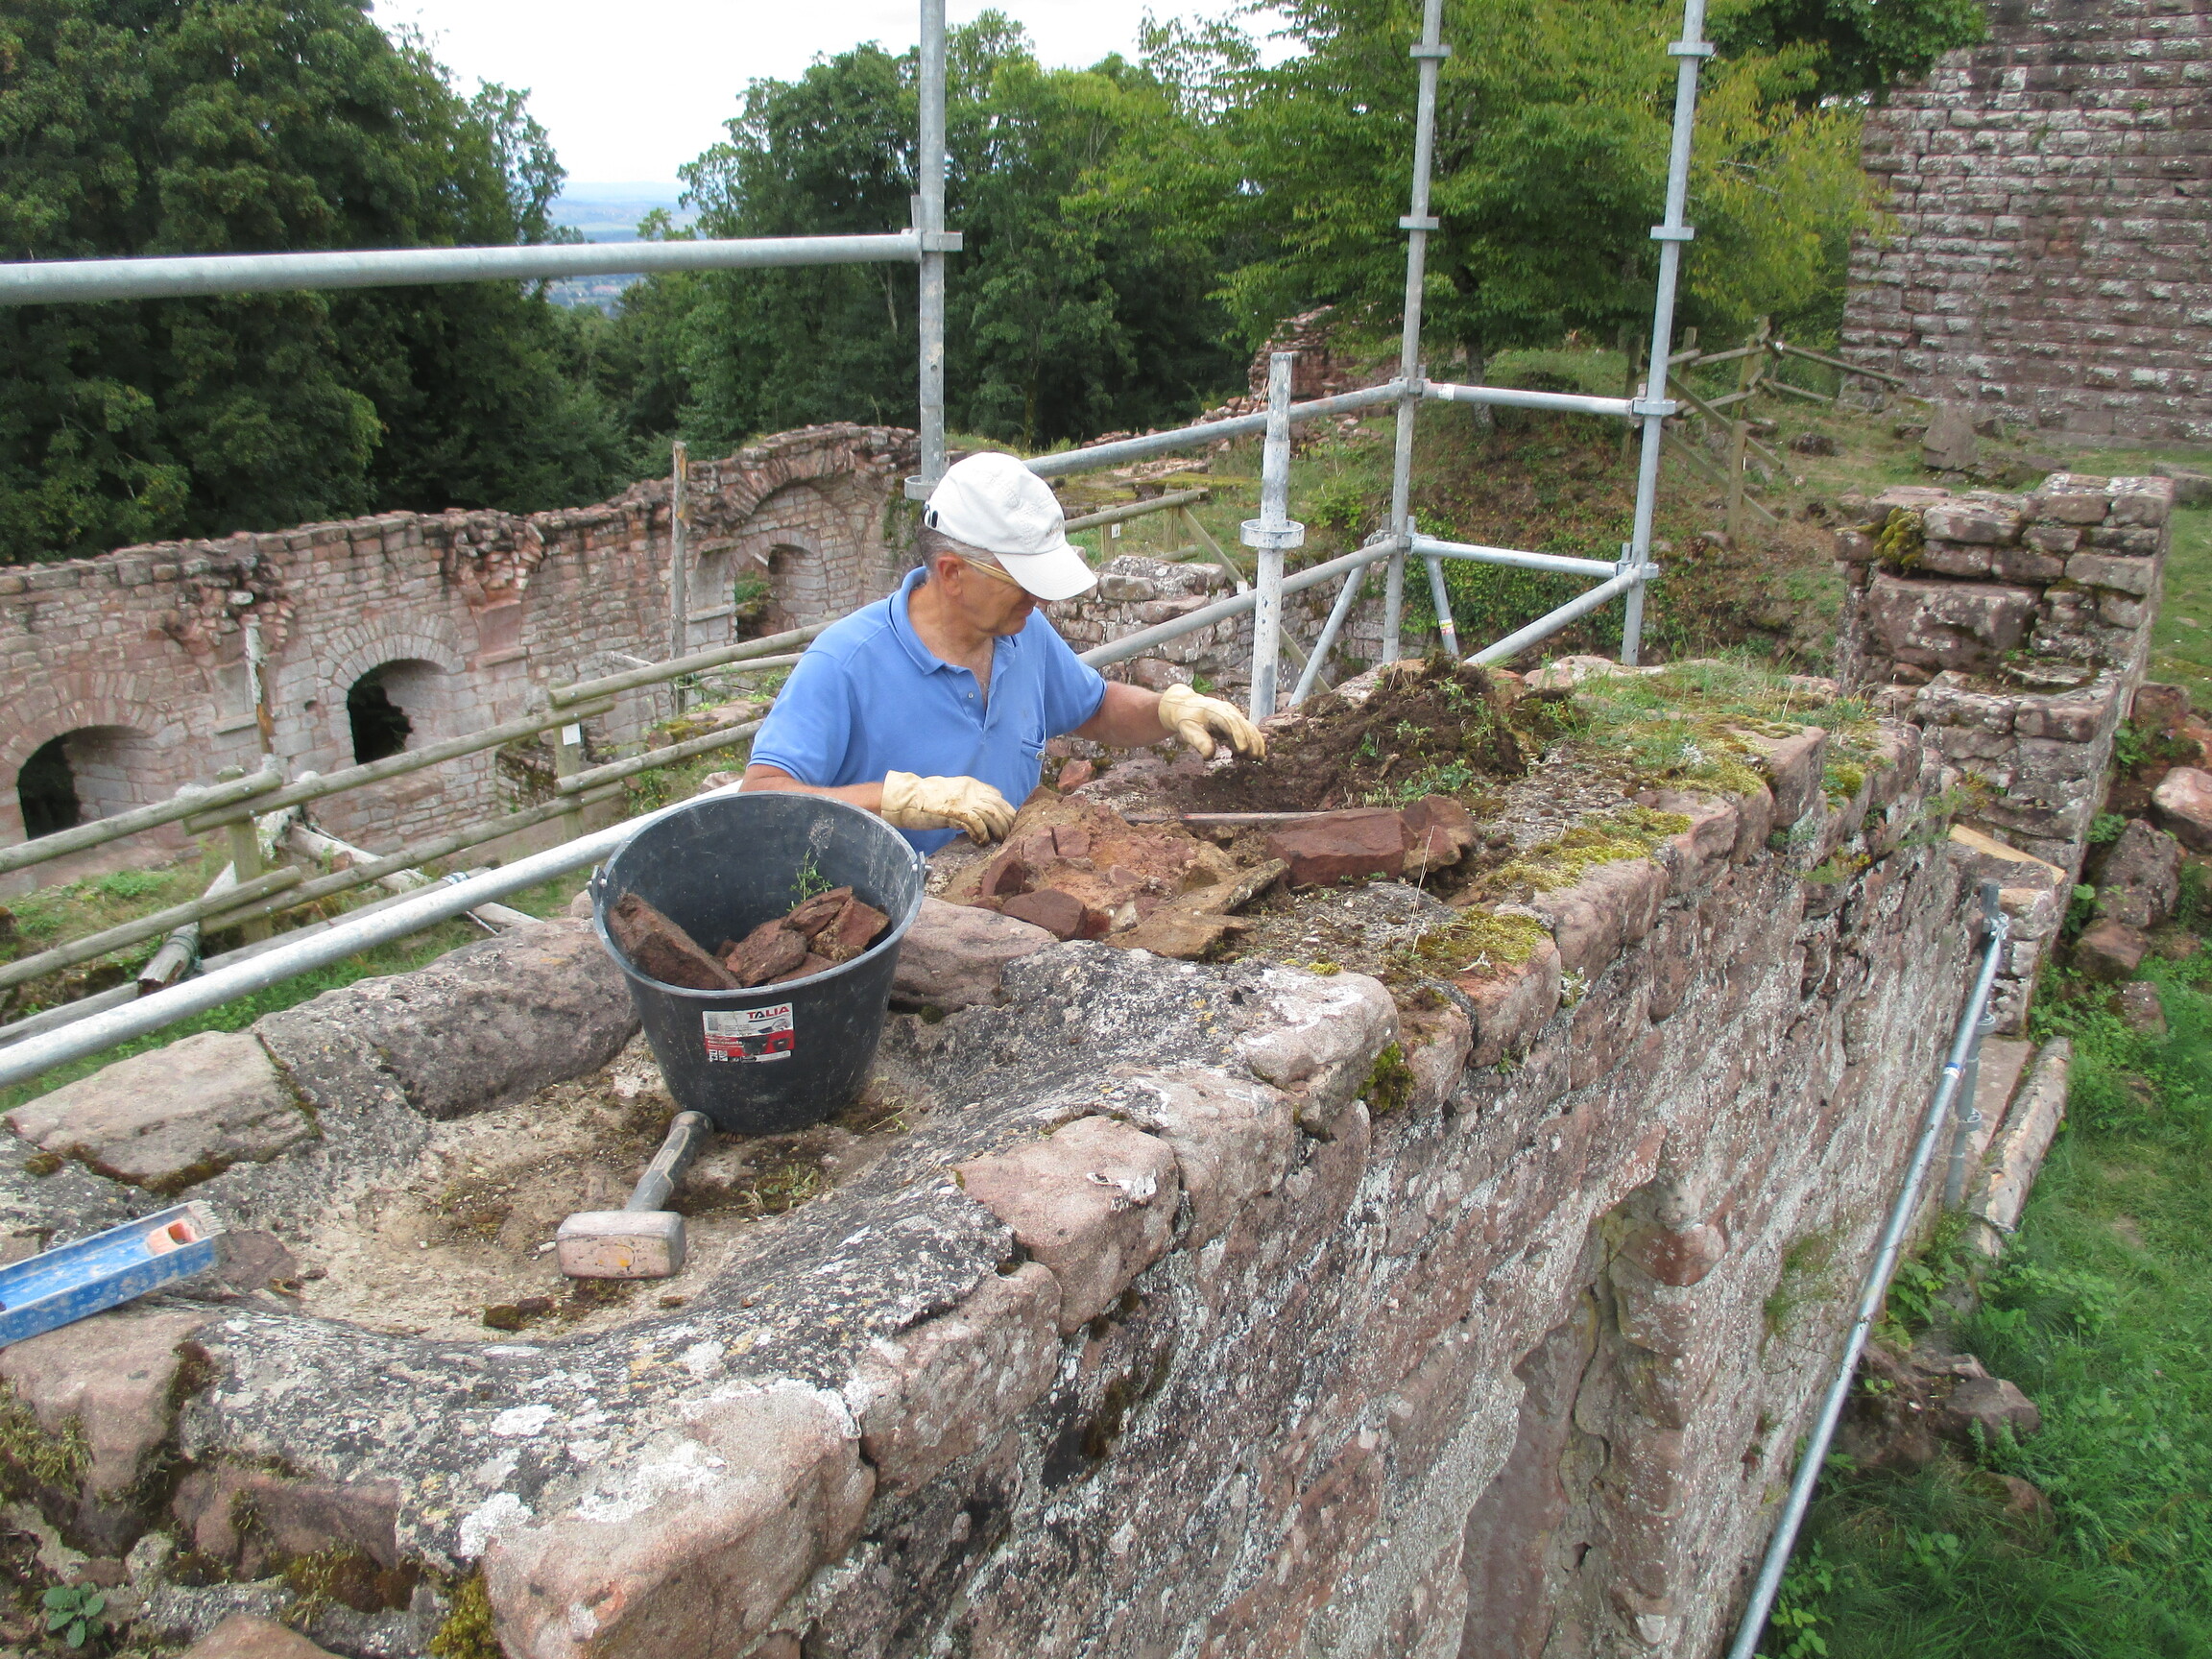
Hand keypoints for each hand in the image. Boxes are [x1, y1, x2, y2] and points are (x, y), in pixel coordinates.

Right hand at [879, 771, 1017, 842]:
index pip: (996, 795)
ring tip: (999, 841)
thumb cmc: (924, 800)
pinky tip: (981, 842)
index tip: (1008, 822)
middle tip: (1009, 835)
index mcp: (970, 784)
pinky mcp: (955, 812)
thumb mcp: (950, 794)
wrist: (907, 798)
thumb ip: (966, 800)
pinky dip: (982, 834)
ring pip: (991, 814)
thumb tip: (979, 813)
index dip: (1005, 810)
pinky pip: (976, 823)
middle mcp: (970, 790)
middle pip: (997, 805)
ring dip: (997, 830)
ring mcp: (963, 801)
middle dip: (1006, 821)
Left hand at [1157, 683, 1265, 760]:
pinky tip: (1259, 753)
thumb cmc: (1186, 719)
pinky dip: (1255, 741)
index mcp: (1214, 710)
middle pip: (1243, 724)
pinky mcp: (1236, 720)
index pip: (1229, 722)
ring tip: (1258, 759)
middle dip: (1250, 741)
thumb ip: (1199, 742)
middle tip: (1253, 758)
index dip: (1238, 735)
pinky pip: (1249, 729)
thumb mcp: (1187, 730)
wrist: (1186, 707)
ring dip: (1256, 742)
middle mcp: (1227, 710)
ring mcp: (1233, 714)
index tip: (1242, 750)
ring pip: (1249, 727)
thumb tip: (1209, 756)